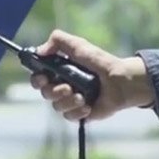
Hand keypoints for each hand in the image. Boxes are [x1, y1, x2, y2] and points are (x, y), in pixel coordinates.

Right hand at [30, 29, 153, 121]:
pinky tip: (88, 105)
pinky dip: (78, 111)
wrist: (121, 80)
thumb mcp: (79, 45)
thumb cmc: (100, 61)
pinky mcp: (80, 113)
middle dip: (54, 91)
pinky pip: (69, 117)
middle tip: (67, 87)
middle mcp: (62, 85)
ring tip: (82, 96)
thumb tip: (40, 51)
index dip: (37, 79)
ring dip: (68, 101)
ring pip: (56, 106)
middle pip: (45, 93)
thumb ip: (58, 41)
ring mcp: (71, 100)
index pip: (38, 77)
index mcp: (58, 70)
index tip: (44, 78)